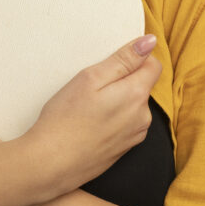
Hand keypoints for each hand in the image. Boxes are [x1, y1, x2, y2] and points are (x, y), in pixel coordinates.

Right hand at [27, 34, 161, 191]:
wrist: (51, 163)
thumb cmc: (65, 119)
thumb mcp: (90, 78)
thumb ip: (124, 59)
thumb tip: (150, 42)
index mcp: (136, 95)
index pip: (154, 65)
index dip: (135, 58)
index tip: (112, 62)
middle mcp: (143, 117)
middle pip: (142, 86)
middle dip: (123, 80)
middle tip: (92, 86)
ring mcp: (135, 136)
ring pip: (133, 106)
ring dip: (118, 100)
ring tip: (88, 107)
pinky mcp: (124, 149)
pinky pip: (126, 124)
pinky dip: (113, 119)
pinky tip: (91, 123)